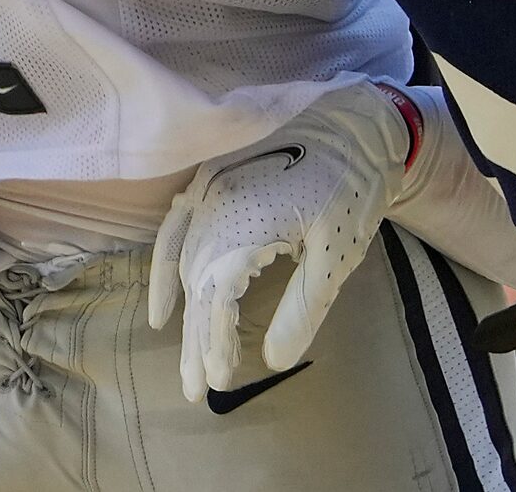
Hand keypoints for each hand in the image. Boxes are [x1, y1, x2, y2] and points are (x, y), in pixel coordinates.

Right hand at [148, 81, 515, 401]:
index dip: (213, 340)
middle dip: (194, 339)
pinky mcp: (211, 180)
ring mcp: (209, 189)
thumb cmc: (350, 191)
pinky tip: (162, 302)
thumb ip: (302, 309)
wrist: (353, 126)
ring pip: (183, 260)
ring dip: (181, 311)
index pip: (215, 295)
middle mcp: (217, 204)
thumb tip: (273, 360)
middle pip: (195, 283)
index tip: (219, 381)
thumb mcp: (336, 256)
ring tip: (182, 357)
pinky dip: (164, 265)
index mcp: (246, 223)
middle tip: (196, 389)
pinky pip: (175, 226)